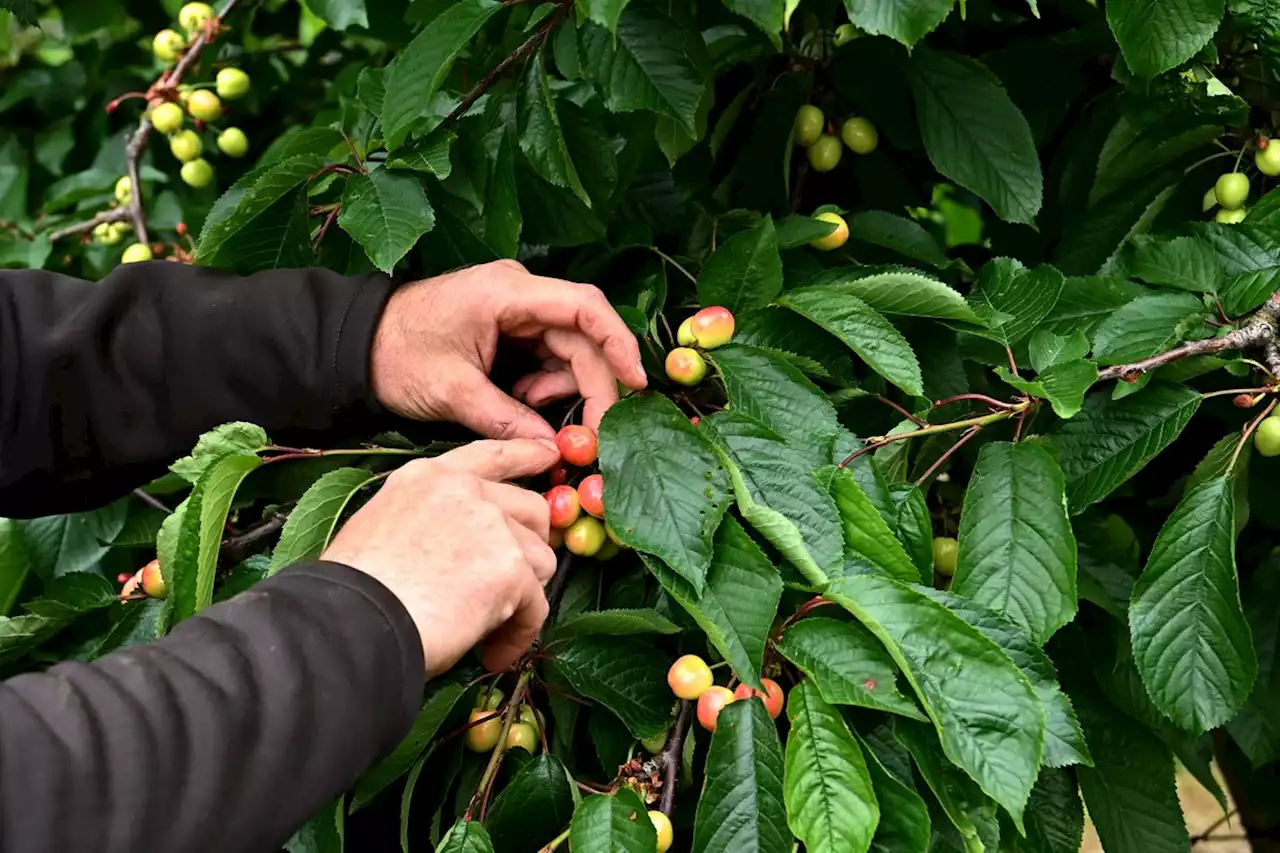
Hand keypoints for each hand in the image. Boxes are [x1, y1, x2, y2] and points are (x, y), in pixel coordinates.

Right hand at [321, 439, 559, 676]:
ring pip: (539, 561)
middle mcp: (467, 492)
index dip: (525, 457)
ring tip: (488, 631)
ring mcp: (494, 527)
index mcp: (430, 477)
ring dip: (522, 598)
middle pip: (531, 510)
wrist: (350, 623)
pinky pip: (535, 606)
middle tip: (511, 585)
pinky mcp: (511, 569)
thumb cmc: (353, 590)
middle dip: (529, 547)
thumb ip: (430, 520)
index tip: (547, 457)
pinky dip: (518, 634)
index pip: (491, 455)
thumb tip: (458, 549)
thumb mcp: (382, 526)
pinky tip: (493, 652)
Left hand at [370, 259, 647, 439]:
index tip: (636, 382)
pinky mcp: (512, 330)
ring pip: (570, 351)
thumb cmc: (396, 356)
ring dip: (563, 389)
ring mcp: (518, 311)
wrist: (356, 346)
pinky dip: (545, 387)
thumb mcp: (452, 392)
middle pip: (583, 336)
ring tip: (532, 415)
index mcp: (507, 293)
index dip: (618, 343)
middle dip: (593, 385)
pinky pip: (549, 358)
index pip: (584, 307)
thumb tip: (554, 449)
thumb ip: (506, 419)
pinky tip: (521, 404)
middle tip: (593, 433)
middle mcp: (520, 294)